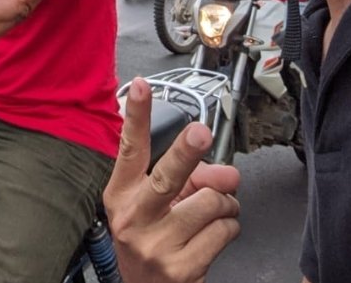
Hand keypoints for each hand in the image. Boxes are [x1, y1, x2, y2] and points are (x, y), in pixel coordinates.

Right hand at [104, 78, 240, 282]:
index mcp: (121, 195)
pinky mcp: (181, 268)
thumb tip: (226, 174)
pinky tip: (214, 234)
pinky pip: (224, 231)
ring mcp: (156, 245)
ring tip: (214, 212)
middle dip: (188, 151)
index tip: (140, 86)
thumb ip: (189, 179)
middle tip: (201, 132)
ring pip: (210, 203)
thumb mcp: (158, 205)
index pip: (129, 149)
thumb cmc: (152, 241)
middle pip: (167, 177)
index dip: (136, 116)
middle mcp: (133, 219)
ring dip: (224, 204)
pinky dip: (229, 228)